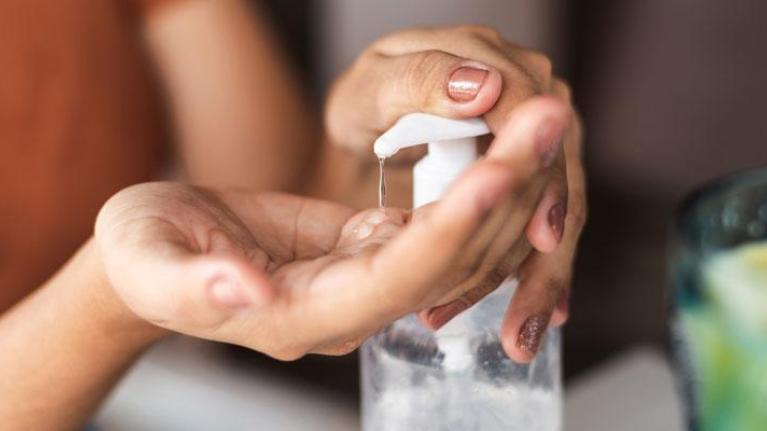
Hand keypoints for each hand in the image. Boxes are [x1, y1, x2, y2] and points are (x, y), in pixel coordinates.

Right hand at [94, 97, 565, 359]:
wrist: (158, 255)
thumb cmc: (146, 257)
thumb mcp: (153, 265)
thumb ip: (198, 286)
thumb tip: (245, 291)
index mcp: (302, 316)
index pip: (395, 278)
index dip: (446, 230)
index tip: (493, 174)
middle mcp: (351, 306)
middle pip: (446, 258)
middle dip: (500, 191)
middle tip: (546, 120)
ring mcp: (367, 279)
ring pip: (456, 239)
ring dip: (504, 179)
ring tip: (541, 116)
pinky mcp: (369, 246)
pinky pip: (440, 222)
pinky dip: (478, 181)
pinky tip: (507, 138)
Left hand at [325, 26, 585, 361]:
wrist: (378, 114)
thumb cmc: (371, 99)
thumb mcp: (378, 85)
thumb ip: (423, 80)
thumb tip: (483, 87)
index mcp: (499, 65)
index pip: (536, 120)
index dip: (540, 180)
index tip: (540, 238)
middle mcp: (532, 99)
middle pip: (557, 178)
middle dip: (543, 256)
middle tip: (520, 321)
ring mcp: (536, 139)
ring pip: (556, 213)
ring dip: (542, 279)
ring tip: (519, 334)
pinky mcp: (532, 174)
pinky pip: (544, 224)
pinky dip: (537, 271)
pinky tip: (537, 313)